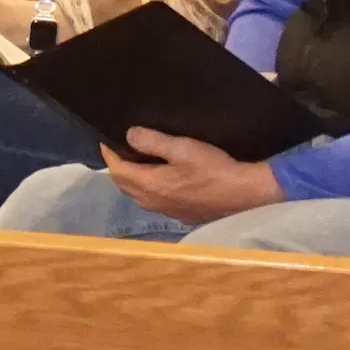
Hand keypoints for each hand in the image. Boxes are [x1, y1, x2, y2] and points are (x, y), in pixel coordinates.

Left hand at [100, 125, 285, 225]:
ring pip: (138, 195)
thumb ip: (153, 141)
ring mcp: (167, 211)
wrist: (244, 194)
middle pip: (124, 185)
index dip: (109, 155)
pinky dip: (146, 188)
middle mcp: (154, 202)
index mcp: (151, 186)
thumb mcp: (183, 148)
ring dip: (131, 179)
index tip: (105, 139)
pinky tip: (156, 178)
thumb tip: (128, 135)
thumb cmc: (213, 168)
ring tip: (134, 160)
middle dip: (117, 167)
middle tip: (117, 148)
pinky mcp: (181, 214)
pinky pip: (153, 201)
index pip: (118, 171)